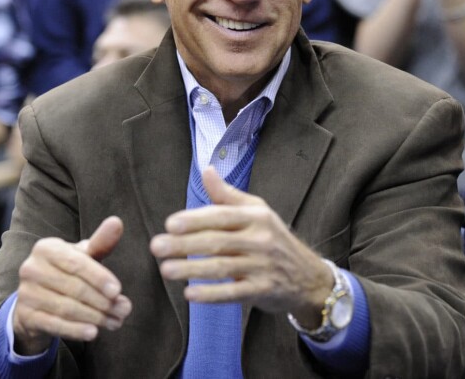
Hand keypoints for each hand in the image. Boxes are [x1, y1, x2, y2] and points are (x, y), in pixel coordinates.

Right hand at [12, 216, 131, 354]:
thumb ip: (101, 242)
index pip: (77, 264)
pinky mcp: (25, 315)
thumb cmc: (67, 271)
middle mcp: (31, 268)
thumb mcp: (83, 256)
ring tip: (116, 321)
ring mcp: (25, 293)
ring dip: (95, 317)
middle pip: (74, 288)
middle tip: (124, 309)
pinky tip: (94, 333)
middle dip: (103, 301)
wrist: (37, 299)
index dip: (99, 278)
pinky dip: (75, 330)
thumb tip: (117, 222)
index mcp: (46, 248)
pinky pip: (54, 324)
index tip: (118, 291)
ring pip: (67, 308)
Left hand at [150, 167, 332, 326]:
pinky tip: (189, 294)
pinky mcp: (263, 290)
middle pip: (218, 241)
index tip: (170, 224)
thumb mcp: (257, 212)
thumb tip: (206, 170)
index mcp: (257, 216)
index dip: (196, 220)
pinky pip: (233, 293)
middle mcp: (261, 239)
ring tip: (166, 270)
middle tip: (156, 247)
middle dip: (185, 244)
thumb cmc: (274, 239)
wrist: (308, 276)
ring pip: (222, 267)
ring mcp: (263, 266)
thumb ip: (227, 195)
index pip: (222, 216)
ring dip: (192, 269)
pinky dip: (211, 294)